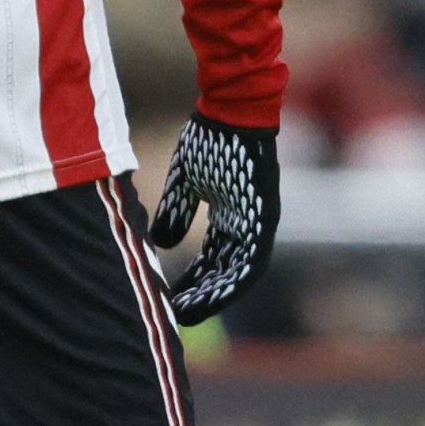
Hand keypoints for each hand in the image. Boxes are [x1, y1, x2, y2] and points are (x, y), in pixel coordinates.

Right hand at [148, 117, 280, 322]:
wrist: (234, 110)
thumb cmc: (212, 140)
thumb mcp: (185, 182)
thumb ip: (175, 212)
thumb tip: (159, 243)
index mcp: (230, 217)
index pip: (213, 257)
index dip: (195, 279)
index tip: (172, 299)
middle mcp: (248, 225)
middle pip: (225, 270)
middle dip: (202, 294)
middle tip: (176, 315)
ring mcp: (259, 223)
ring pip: (239, 272)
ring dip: (214, 295)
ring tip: (187, 313)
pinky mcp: (266, 218)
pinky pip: (251, 261)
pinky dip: (230, 281)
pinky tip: (208, 293)